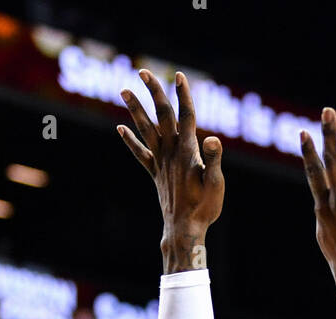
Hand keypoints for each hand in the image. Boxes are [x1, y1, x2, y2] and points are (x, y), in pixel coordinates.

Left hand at [117, 70, 223, 269]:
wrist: (184, 230)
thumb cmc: (204, 208)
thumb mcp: (216, 184)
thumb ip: (214, 160)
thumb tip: (213, 140)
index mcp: (188, 151)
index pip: (186, 116)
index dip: (183, 95)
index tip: (179, 76)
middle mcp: (171, 152)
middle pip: (162, 115)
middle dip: (154, 92)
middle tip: (143, 72)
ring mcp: (161, 162)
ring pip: (146, 129)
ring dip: (135, 109)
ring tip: (123, 90)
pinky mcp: (155, 174)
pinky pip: (140, 154)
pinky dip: (130, 141)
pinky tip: (120, 128)